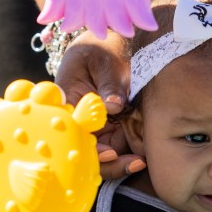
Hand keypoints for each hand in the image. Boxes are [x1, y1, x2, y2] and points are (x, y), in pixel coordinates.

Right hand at [56, 31, 145, 178]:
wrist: (110, 47)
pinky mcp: (114, 130)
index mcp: (67, 105)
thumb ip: (108, 83)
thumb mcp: (102, 61)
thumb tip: (114, 105)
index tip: (110, 153)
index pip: (72, 134)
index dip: (88, 149)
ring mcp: (97, 128)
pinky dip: (131, 153)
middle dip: (109, 164)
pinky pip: (120, 148)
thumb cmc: (99, 51)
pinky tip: (144, 155)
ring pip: (105, 156)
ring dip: (122, 162)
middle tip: (134, 163)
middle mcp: (79, 122)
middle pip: (87, 154)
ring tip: (141, 161)